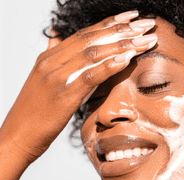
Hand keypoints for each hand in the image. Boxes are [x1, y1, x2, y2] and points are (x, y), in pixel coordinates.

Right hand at [0, 10, 156, 161]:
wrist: (16, 137)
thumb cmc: (34, 112)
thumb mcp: (43, 80)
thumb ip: (55, 58)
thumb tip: (59, 39)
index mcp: (50, 57)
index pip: (85, 33)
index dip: (111, 23)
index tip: (132, 17)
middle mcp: (52, 61)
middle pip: (93, 38)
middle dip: (123, 29)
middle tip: (147, 24)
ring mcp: (56, 76)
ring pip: (94, 53)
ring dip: (123, 44)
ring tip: (145, 39)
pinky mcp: (63, 95)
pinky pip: (90, 75)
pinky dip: (110, 65)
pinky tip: (127, 58)